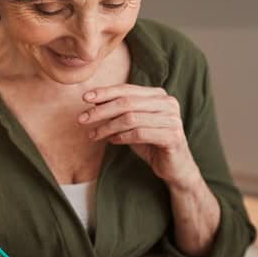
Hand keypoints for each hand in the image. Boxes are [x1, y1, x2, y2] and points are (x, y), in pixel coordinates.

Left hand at [78, 84, 199, 189]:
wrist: (176, 167)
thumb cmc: (152, 142)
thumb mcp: (133, 124)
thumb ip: (119, 111)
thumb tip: (93, 101)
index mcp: (158, 95)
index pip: (127, 89)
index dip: (105, 92)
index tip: (85, 98)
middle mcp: (168, 103)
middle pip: (126, 103)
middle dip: (101, 110)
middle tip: (82, 119)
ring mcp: (172, 119)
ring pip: (130, 118)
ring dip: (107, 127)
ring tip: (94, 135)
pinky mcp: (172, 136)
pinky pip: (140, 133)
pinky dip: (122, 137)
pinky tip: (112, 141)